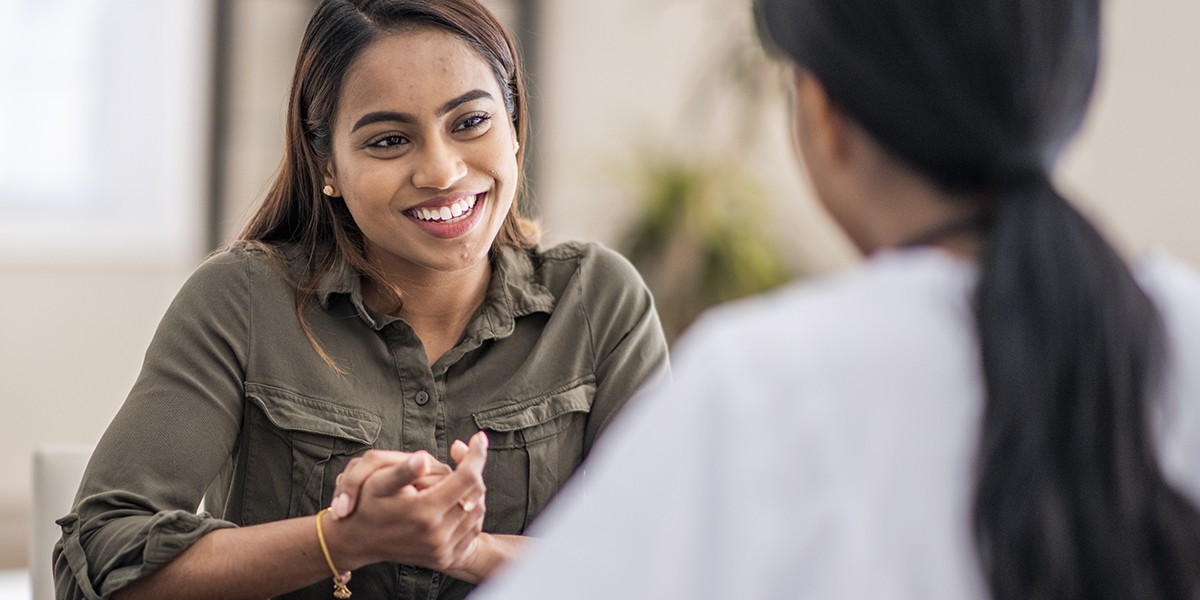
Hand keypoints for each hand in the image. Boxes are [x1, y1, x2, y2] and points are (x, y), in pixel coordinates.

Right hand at [331, 432, 489, 572]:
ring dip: (473, 490)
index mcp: (424, 512)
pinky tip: (456, 498)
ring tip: (457, 477)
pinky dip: (471, 510)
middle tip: (462, 455)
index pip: (466, 478)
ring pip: (477, 511)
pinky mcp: (445, 558)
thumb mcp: (377, 482)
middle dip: (474, 469)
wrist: (358, 541)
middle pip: (476, 493)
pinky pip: (472, 530)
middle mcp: (437, 534)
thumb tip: (423, 459)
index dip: (476, 454)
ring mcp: (442, 549)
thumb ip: (403, 471)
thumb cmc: (366, 506)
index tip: (479, 438)